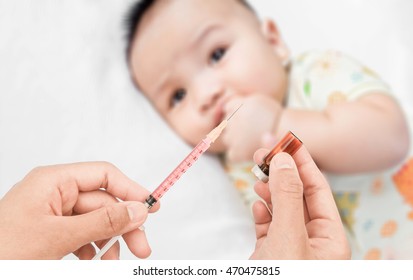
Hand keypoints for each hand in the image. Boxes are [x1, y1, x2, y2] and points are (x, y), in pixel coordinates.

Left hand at [0, 162, 158, 259]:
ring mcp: (53, 213)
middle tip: (141, 248)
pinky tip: (92, 261)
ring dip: (108, 242)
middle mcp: (55, 193)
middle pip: (103, 203)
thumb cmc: (4, 253)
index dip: (130, 189)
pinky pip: (82, 235)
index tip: (151, 207)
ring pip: (95, 222)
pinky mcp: (51, 231)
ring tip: (111, 263)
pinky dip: (92, 249)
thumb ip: (102, 222)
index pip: (103, 175)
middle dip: (123, 226)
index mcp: (53, 182)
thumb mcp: (59, 237)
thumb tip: (138, 210)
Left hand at [223, 95, 281, 161]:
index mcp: (237, 106)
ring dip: (235, 139)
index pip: (228, 108)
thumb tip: (221, 107)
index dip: (239, 112)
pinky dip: (240, 154)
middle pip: (226, 123)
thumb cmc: (273, 116)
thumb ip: (238, 102)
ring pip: (227, 138)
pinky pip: (232, 154)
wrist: (289, 135)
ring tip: (252, 139)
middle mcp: (233, 121)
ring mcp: (233, 138)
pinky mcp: (237, 153)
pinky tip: (251, 150)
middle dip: (236, 126)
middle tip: (253, 128)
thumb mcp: (256, 101)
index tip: (251, 116)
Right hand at [250, 146, 349, 258]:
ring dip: (269, 191)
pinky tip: (258, 205)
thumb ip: (288, 197)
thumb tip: (284, 161)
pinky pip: (269, 226)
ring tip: (257, 176)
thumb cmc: (282, 279)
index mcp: (331, 240)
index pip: (319, 191)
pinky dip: (263, 213)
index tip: (288, 142)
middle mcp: (313, 243)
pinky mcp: (271, 255)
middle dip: (281, 174)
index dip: (303, 163)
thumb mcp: (289, 236)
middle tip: (263, 154)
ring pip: (282, 210)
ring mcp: (291, 249)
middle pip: (299, 197)